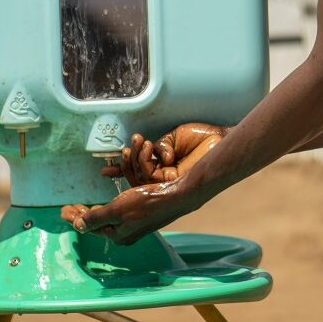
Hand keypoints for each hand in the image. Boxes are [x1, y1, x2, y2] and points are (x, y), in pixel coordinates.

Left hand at [60, 177, 206, 243]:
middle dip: (81, 216)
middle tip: (68, 208)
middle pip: (97, 224)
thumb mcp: (117, 209)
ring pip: (106, 220)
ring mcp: (132, 226)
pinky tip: (104, 204)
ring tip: (81, 207)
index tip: (63, 211)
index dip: (75, 218)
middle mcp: (124, 234)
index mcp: (117, 234)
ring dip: (92, 212)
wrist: (175, 197)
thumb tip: (78, 226)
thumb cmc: (146, 202)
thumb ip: (96, 217)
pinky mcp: (139, 217)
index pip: (89, 227)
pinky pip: (116, 215)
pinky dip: (105, 208)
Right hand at [105, 123, 227, 185]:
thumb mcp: (170, 139)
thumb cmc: (198, 137)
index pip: (138, 172)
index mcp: (162, 167)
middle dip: (127, 164)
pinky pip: (150, 177)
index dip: (122, 170)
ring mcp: (167, 183)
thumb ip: (155, 148)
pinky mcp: (172, 183)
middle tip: (125, 148)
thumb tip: (149, 155)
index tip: (105, 169)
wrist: (217, 138)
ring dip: (137, 159)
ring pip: (140, 179)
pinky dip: (145, 161)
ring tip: (141, 142)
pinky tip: (148, 149)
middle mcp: (163, 178)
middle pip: (136, 178)